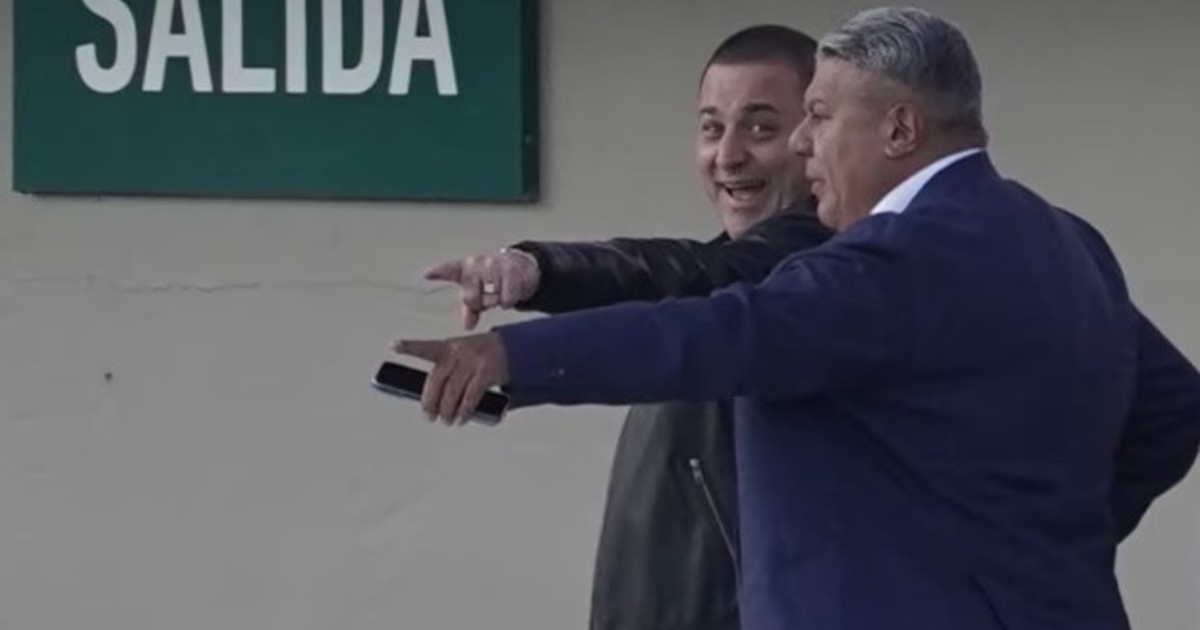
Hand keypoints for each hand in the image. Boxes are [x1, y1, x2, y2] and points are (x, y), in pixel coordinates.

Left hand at [392, 333, 509, 425]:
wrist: (513, 349)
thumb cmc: (482, 357)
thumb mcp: (462, 355)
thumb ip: (447, 371)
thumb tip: (432, 401)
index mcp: (448, 347)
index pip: (425, 347)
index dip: (409, 346)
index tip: (393, 346)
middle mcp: (458, 352)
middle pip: (437, 379)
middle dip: (430, 401)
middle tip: (428, 416)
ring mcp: (473, 362)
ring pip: (452, 391)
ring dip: (447, 410)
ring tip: (446, 421)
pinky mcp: (486, 373)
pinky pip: (471, 397)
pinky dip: (464, 411)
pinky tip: (461, 419)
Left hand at [423, 248, 540, 329]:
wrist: (520, 266)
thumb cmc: (492, 279)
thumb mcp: (478, 292)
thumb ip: (470, 309)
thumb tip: (468, 326)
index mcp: (465, 268)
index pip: (449, 269)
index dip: (438, 272)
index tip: (427, 274)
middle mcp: (478, 264)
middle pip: (471, 297)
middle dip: (480, 302)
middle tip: (487, 296)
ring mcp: (494, 265)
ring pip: (491, 299)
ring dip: (498, 300)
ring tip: (501, 291)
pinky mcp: (510, 270)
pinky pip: (507, 298)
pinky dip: (510, 300)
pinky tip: (512, 291)